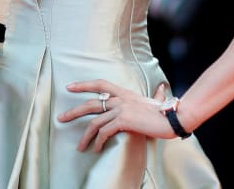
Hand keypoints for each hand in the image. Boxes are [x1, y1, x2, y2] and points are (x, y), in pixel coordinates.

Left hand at [57, 80, 174, 151]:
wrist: (173, 118)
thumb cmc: (166, 111)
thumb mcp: (156, 100)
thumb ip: (156, 95)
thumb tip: (162, 88)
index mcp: (125, 92)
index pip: (99, 83)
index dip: (83, 84)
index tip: (69, 87)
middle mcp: (120, 98)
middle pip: (90, 103)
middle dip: (73, 112)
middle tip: (60, 119)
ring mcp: (120, 108)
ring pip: (95, 122)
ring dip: (85, 136)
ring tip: (80, 147)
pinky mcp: (123, 120)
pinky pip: (105, 132)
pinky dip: (98, 142)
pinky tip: (96, 149)